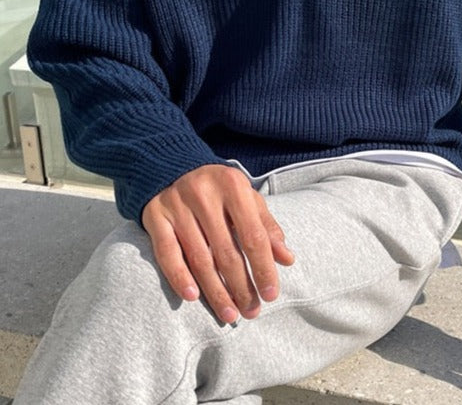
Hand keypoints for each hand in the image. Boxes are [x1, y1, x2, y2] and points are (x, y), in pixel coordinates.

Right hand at [142, 164, 294, 323]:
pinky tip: (192, 297)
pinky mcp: (155, 215)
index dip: (263, 267)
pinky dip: (179, 276)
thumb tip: (287, 259)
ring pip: (199, 257)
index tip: (271, 294)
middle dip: (241, 286)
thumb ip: (266, 227)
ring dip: (215, 291)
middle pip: (226, 251)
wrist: (171, 165)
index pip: (253, 235)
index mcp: (233, 187)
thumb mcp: (246, 198)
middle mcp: (205, 195)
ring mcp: (178, 205)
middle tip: (251, 311)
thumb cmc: (218, 189)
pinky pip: (167, 252)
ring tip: (229, 314)